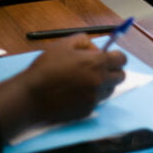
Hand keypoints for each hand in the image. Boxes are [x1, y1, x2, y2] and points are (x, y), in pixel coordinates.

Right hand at [0, 34, 126, 138]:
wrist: (30, 96)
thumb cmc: (46, 67)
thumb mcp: (63, 44)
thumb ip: (84, 41)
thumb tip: (95, 48)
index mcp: (97, 63)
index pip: (122, 59)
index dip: (116, 56)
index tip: (108, 56)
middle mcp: (100, 81)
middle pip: (120, 76)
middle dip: (112, 71)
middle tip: (98, 69)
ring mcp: (94, 98)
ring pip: (109, 90)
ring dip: (103, 84)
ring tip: (85, 81)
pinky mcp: (87, 111)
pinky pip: (96, 102)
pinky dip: (90, 97)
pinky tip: (75, 93)